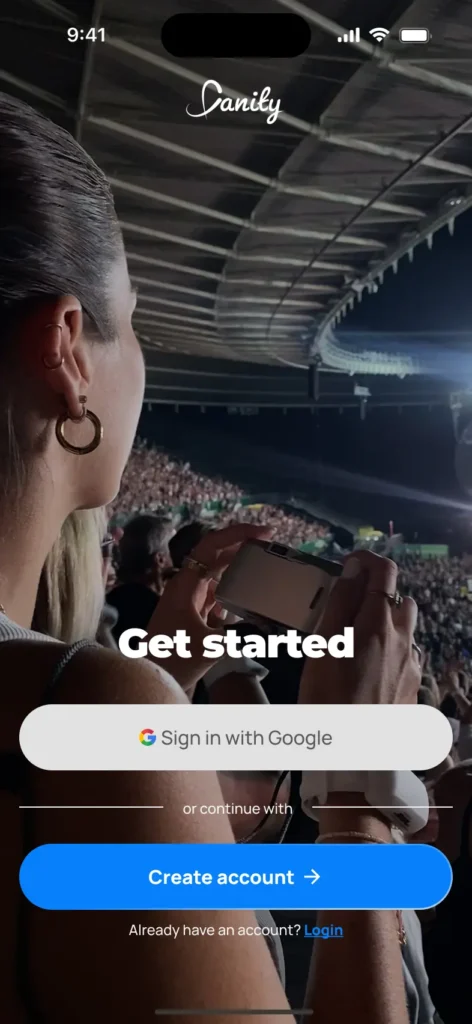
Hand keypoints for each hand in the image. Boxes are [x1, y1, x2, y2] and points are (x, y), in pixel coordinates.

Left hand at [146, 523, 271, 691]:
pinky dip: (234, 591)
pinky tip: (249, 597)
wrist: (150, 677)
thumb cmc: (172, 659)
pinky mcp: (194, 612)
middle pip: (217, 555)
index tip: (265, 533)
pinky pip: (218, 592)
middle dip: (243, 547)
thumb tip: (266, 629)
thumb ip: (239, 637)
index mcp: (185, 584)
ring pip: (219, 573)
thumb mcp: (209, 647)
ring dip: (240, 568)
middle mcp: (187, 585)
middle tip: (271, 546)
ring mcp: (190, 598)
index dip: (238, 533)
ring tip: (265, 567)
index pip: (212, 545)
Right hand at [299, 551, 419, 704]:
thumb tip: (352, 571)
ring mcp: (411, 665)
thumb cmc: (328, 701)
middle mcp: (402, 640)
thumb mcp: (322, 647)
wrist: (352, 757)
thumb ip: (339, 604)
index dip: (365, 561)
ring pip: (405, 629)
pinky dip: (389, 650)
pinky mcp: (412, 687)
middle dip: (376, 594)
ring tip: (356, 640)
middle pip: (399, 599)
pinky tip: (366, 669)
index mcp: (378, 624)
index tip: (347, 565)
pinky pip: (406, 655)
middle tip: (347, 607)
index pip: (384, 571)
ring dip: (385, 623)